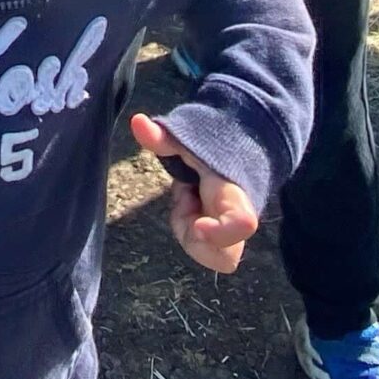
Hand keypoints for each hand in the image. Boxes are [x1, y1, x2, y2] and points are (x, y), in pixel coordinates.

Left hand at [129, 113, 259, 273]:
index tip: (197, 226)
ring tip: (188, 194)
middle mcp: (238, 218)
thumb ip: (164, 135)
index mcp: (234, 192)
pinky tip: (191, 201)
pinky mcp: (222, 236)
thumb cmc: (213, 143)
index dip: (219, 234)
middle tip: (185, 201)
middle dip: (191, 237)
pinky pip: (197, 244)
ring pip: (205, 252)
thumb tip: (137, 121)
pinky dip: (186, 223)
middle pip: (224, 257)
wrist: (242, 148)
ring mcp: (232, 231)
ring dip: (186, 224)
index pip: (242, 223)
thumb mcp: (188, 137)